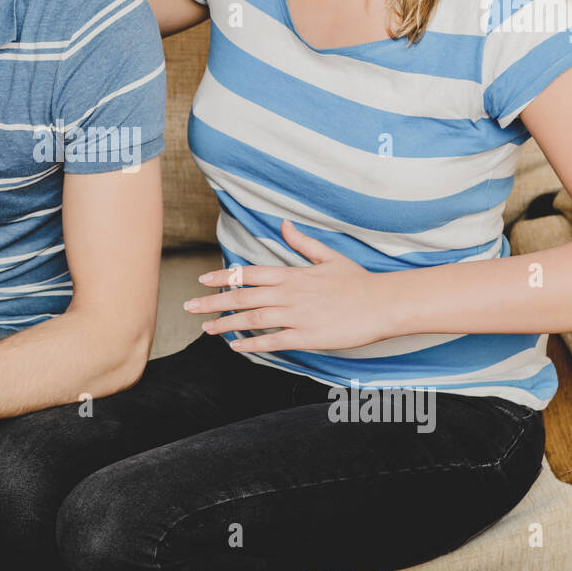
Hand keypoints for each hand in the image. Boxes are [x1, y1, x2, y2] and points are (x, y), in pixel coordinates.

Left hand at [183, 220, 396, 352]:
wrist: (383, 304)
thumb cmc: (356, 281)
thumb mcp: (327, 256)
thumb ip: (301, 243)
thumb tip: (283, 224)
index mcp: (292, 274)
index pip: (248, 273)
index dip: (222, 276)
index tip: (201, 280)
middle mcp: (289, 294)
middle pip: (242, 296)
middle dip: (212, 302)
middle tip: (189, 308)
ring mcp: (297, 316)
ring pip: (253, 319)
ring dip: (226, 324)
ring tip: (207, 329)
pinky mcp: (307, 337)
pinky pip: (273, 341)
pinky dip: (252, 344)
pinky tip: (236, 346)